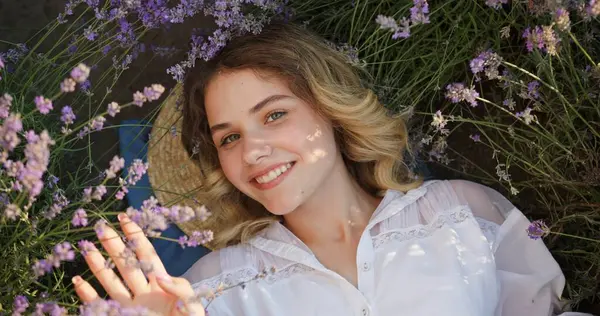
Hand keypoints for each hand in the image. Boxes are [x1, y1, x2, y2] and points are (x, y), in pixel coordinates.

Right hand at [72, 213, 204, 315]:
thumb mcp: (193, 305)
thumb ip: (180, 289)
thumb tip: (160, 277)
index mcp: (163, 284)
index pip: (147, 254)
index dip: (136, 236)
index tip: (125, 218)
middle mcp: (144, 292)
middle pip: (126, 264)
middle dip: (114, 245)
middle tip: (100, 227)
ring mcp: (131, 306)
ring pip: (111, 282)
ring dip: (98, 266)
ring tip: (87, 248)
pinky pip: (100, 305)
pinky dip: (88, 295)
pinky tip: (78, 281)